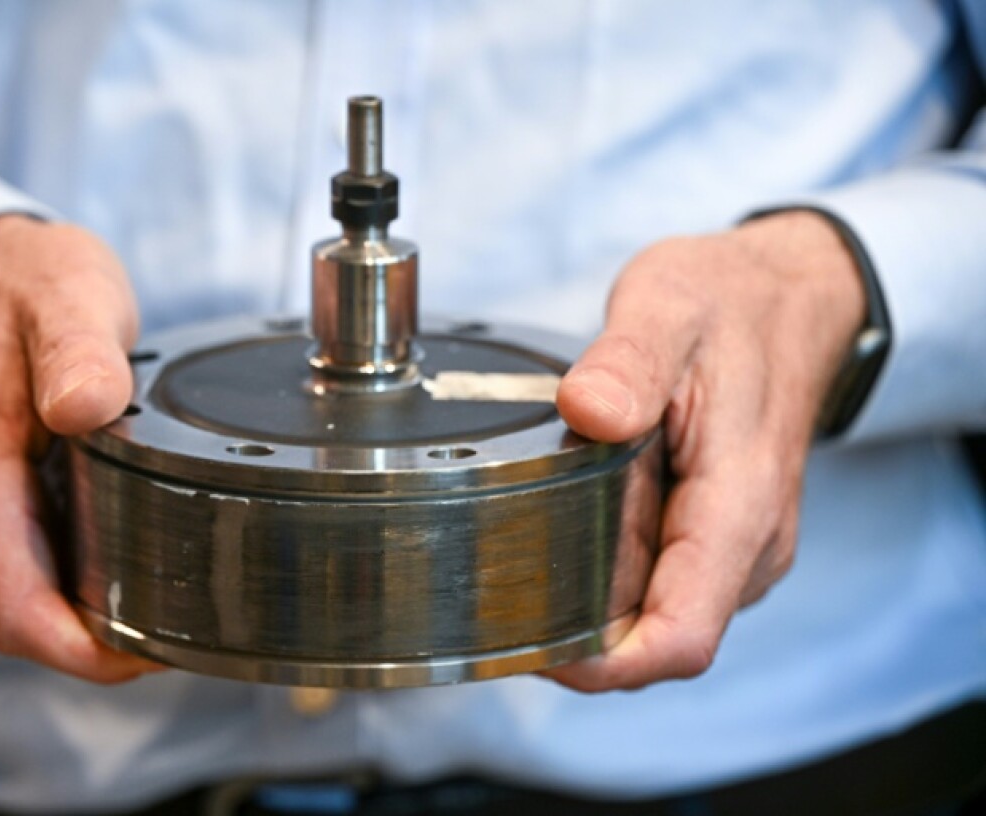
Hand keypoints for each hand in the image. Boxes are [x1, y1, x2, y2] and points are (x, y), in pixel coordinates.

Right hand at [0, 214, 161, 681]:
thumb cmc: (24, 286)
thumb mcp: (62, 297)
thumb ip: (75, 349)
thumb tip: (84, 405)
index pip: (18, 610)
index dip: (85, 653)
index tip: (155, 654)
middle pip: (34, 621)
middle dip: (108, 645)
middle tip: (194, 627)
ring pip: (42, 601)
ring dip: (105, 618)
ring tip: (185, 598)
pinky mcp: (14, 508)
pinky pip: (50, 571)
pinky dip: (98, 582)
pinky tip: (153, 563)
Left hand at [547, 211, 865, 690]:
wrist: (786, 297)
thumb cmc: (731, 305)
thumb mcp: (668, 309)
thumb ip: (627, 362)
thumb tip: (588, 409)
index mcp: (740, 506)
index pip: (681, 637)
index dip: (604, 665)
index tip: (535, 647)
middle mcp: (746, 546)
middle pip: (653, 636)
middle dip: (576, 632)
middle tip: (496, 583)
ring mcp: (733, 547)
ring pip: (650, 613)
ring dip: (588, 601)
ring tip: (521, 550)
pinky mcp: (715, 537)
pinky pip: (655, 581)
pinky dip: (605, 572)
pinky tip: (563, 531)